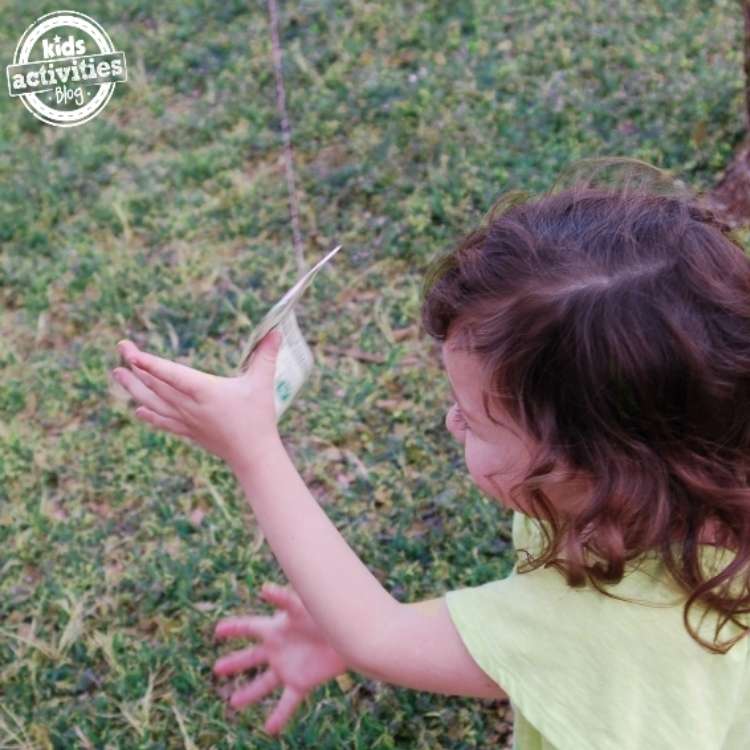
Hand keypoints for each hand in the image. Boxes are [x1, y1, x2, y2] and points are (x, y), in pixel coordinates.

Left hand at [111, 329, 282, 468]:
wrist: (252, 455)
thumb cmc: (258, 417)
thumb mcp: (262, 383)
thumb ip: (266, 355)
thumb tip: (276, 331)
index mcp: (204, 391)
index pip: (171, 374)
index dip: (149, 363)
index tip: (131, 353)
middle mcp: (189, 406)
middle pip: (155, 385)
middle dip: (135, 366)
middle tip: (121, 347)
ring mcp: (186, 420)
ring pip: (152, 402)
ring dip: (133, 388)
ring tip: (117, 374)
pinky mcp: (189, 432)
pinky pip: (162, 422)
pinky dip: (148, 415)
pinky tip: (138, 410)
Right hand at [212, 582, 348, 735]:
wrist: (353, 633)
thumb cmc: (327, 613)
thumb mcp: (303, 605)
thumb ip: (284, 598)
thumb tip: (264, 588)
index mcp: (276, 628)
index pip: (249, 627)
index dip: (233, 628)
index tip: (217, 630)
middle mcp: (279, 649)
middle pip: (252, 656)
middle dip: (235, 662)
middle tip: (217, 668)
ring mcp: (288, 667)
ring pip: (264, 683)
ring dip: (249, 693)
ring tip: (234, 703)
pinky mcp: (301, 682)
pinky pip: (287, 702)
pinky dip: (279, 716)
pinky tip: (270, 729)